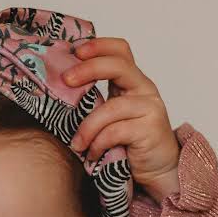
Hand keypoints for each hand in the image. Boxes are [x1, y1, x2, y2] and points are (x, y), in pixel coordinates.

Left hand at [63, 37, 182, 203]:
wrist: (158, 170)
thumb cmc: (128, 143)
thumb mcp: (109, 116)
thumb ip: (94, 99)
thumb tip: (59, 87)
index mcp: (132, 81)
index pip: (120, 50)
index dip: (98, 46)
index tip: (74, 52)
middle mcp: (144, 89)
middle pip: (118, 65)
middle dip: (88, 69)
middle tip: (66, 81)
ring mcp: (150, 108)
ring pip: (111, 108)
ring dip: (87, 127)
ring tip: (77, 144)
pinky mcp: (151, 129)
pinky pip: (116, 131)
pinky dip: (98, 143)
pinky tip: (93, 154)